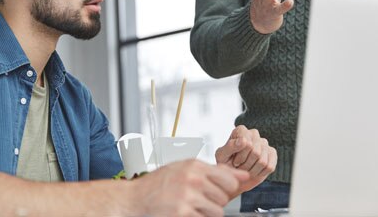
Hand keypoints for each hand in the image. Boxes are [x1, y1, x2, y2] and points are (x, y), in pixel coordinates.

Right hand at [133, 159, 248, 216]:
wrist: (134, 199)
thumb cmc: (158, 184)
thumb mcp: (184, 169)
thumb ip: (213, 171)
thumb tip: (243, 175)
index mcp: (194, 165)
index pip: (229, 179)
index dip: (225, 188)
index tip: (215, 190)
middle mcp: (192, 179)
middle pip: (224, 197)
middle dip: (214, 201)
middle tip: (196, 199)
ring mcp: (188, 197)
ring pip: (217, 212)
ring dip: (206, 213)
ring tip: (190, 206)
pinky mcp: (183, 213)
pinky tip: (184, 212)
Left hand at [215, 125, 276, 194]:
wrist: (234, 175)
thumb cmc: (226, 163)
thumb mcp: (222, 156)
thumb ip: (230, 146)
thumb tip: (244, 140)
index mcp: (241, 130)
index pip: (247, 144)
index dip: (240, 157)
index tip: (234, 161)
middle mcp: (254, 133)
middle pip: (256, 152)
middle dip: (246, 165)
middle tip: (240, 167)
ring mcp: (264, 142)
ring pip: (262, 161)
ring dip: (252, 170)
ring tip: (245, 169)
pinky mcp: (272, 153)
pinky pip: (269, 167)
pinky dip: (260, 173)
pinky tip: (253, 171)